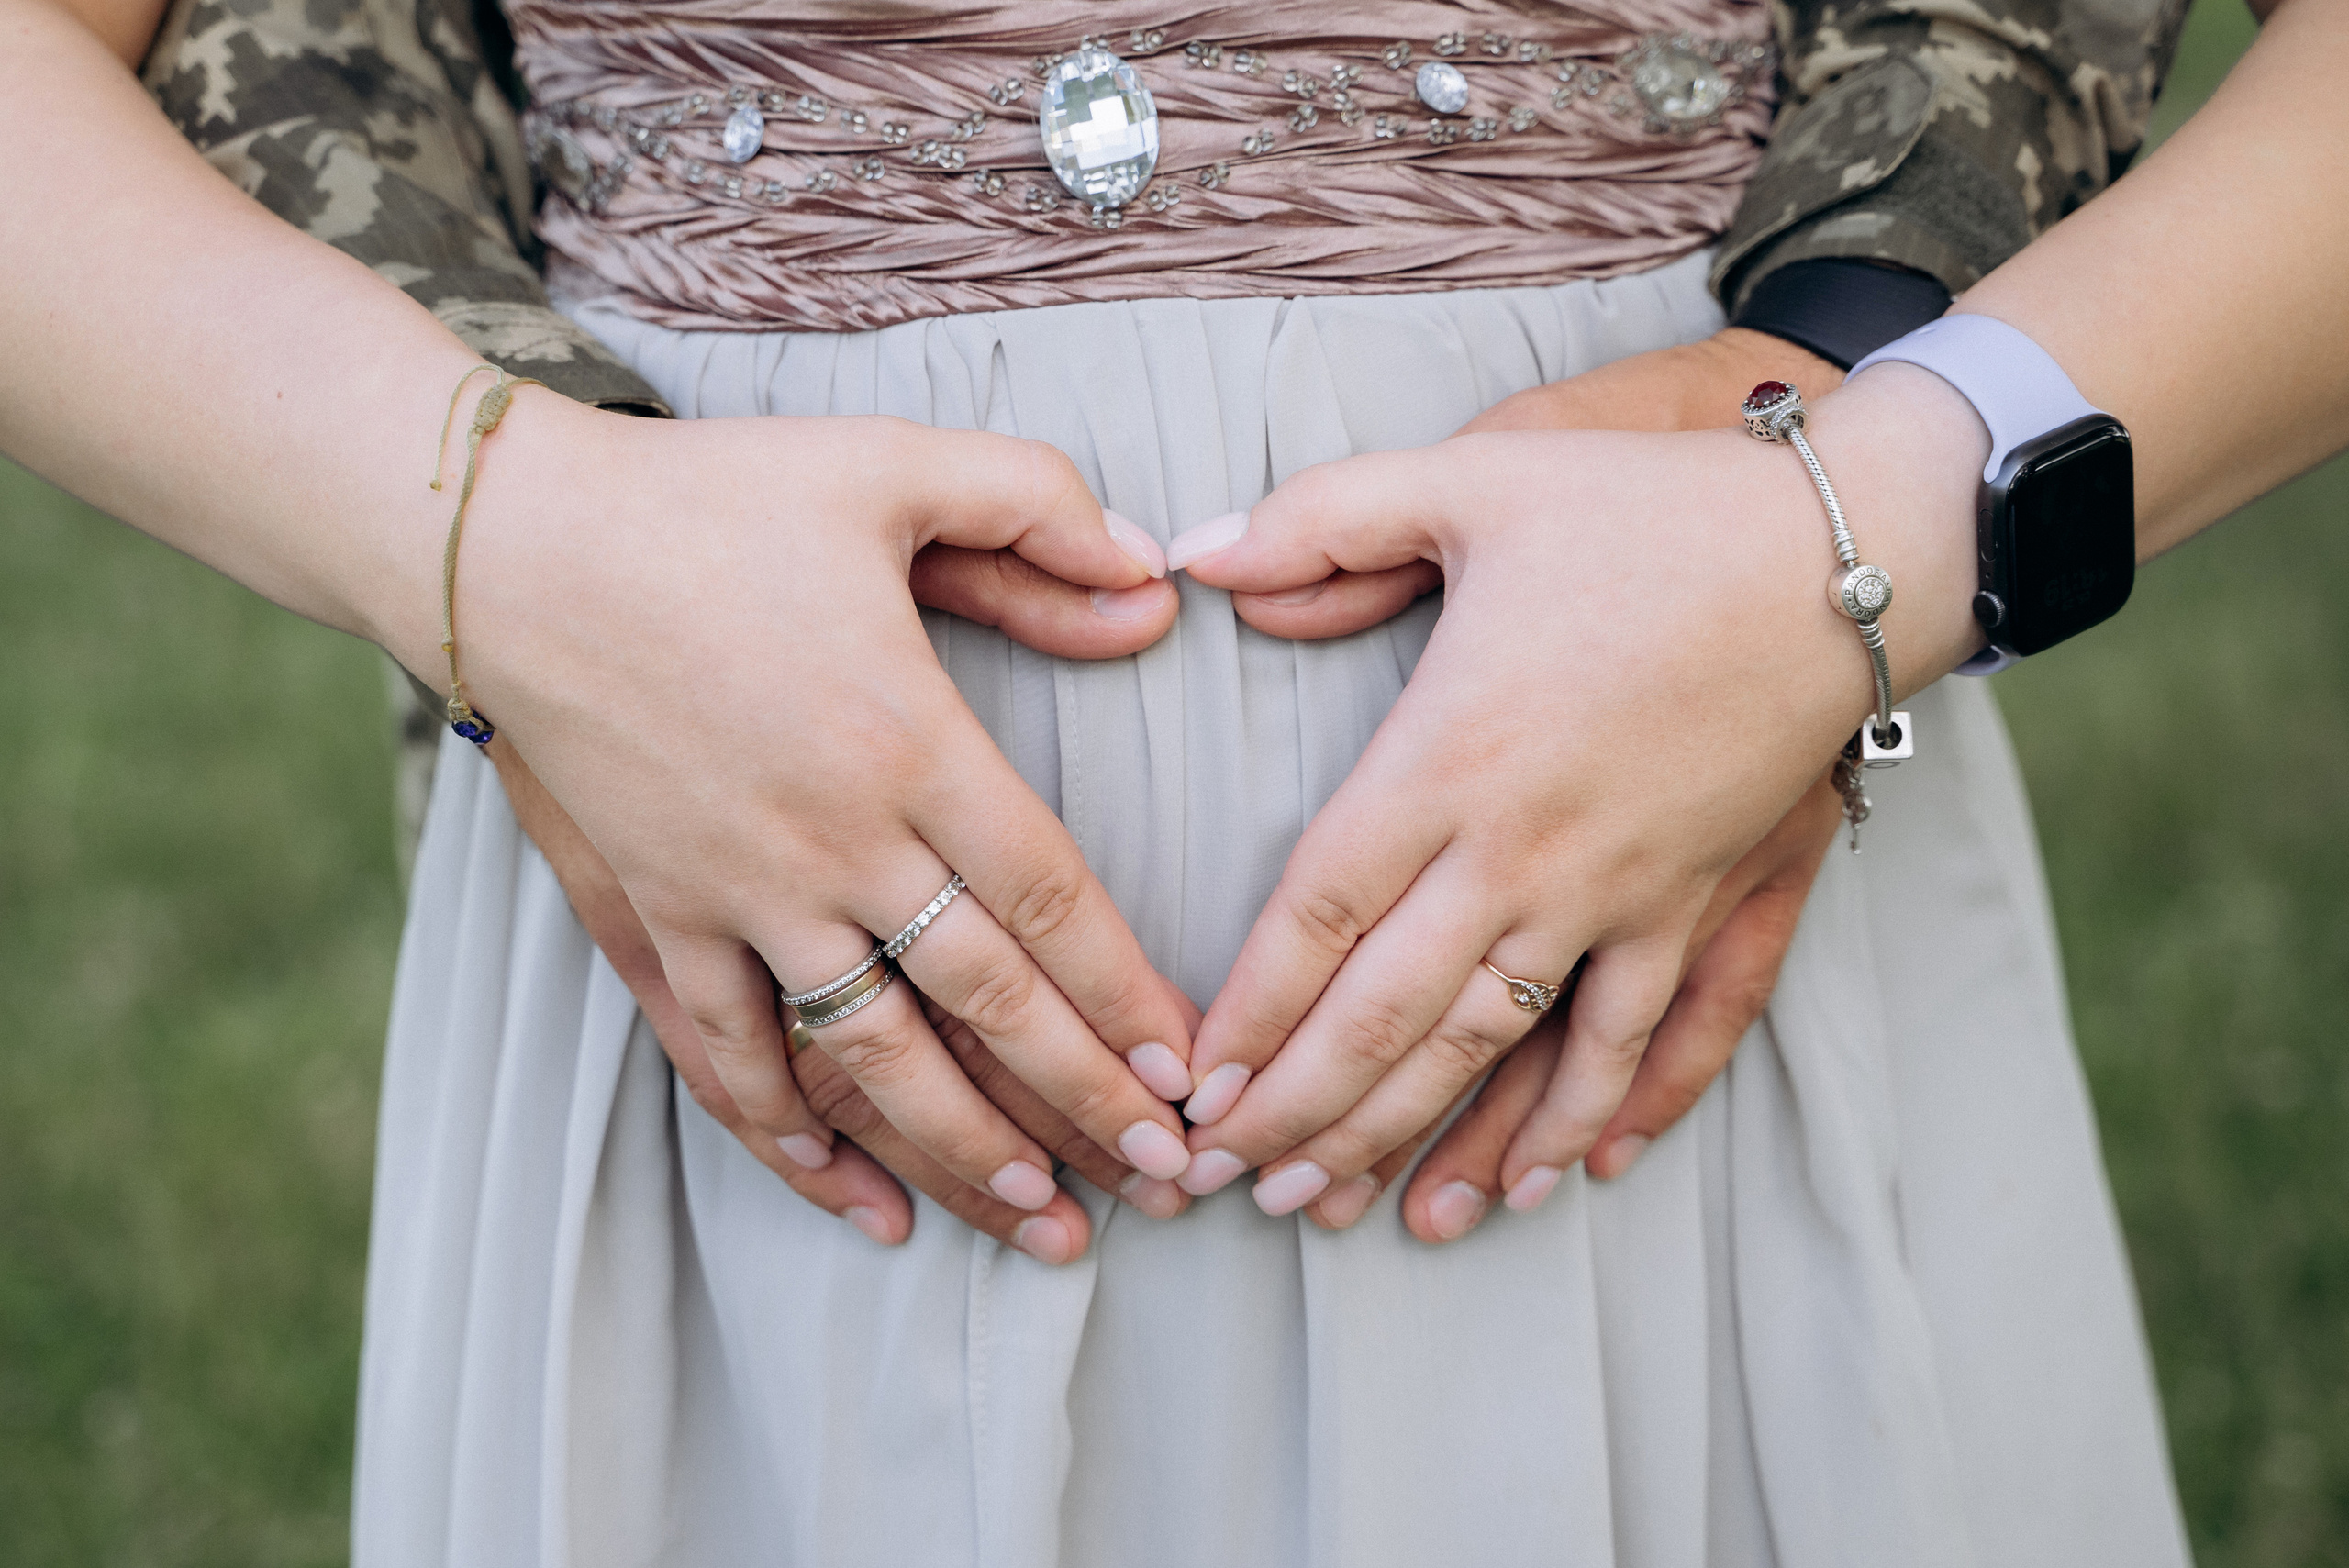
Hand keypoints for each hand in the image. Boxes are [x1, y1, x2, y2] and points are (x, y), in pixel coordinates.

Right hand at [457, 400, 1204, 1259]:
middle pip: (983, 1003)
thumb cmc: (708, 497)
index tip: (1187, 1073)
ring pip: (868, 1061)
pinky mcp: (656, 918)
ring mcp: (737, 895)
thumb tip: (1158, 584)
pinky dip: (791, 1141)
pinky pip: (728, 1058)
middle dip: (1081, 1104)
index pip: (1049, 898)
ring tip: (1044, 1226)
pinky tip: (858, 1204)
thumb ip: (1039, 508)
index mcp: (907, 740)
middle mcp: (832, 842)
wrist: (506, 545)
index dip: (1126, 996)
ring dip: (962, 1153)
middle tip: (1164, 1184)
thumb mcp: (891, 466)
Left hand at [1170, 370, 1983, 1216]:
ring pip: (1499, 1051)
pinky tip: (1551, 1181)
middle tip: (1224, 1185)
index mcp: (1453, 756)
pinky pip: (1648, 1039)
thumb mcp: (1475, 477)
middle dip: (1299, 1113)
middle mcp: (1527, 850)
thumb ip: (1320, 518)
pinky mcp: (1702, 904)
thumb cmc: (1653, 511)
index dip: (1250, 1013)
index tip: (1192, 1089)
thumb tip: (1188, 552)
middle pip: (1388, 1015)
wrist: (1851, 554)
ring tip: (1341, 1213)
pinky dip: (1597, 1115)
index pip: (1319, 915)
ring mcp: (1622, 893)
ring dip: (1415, 1141)